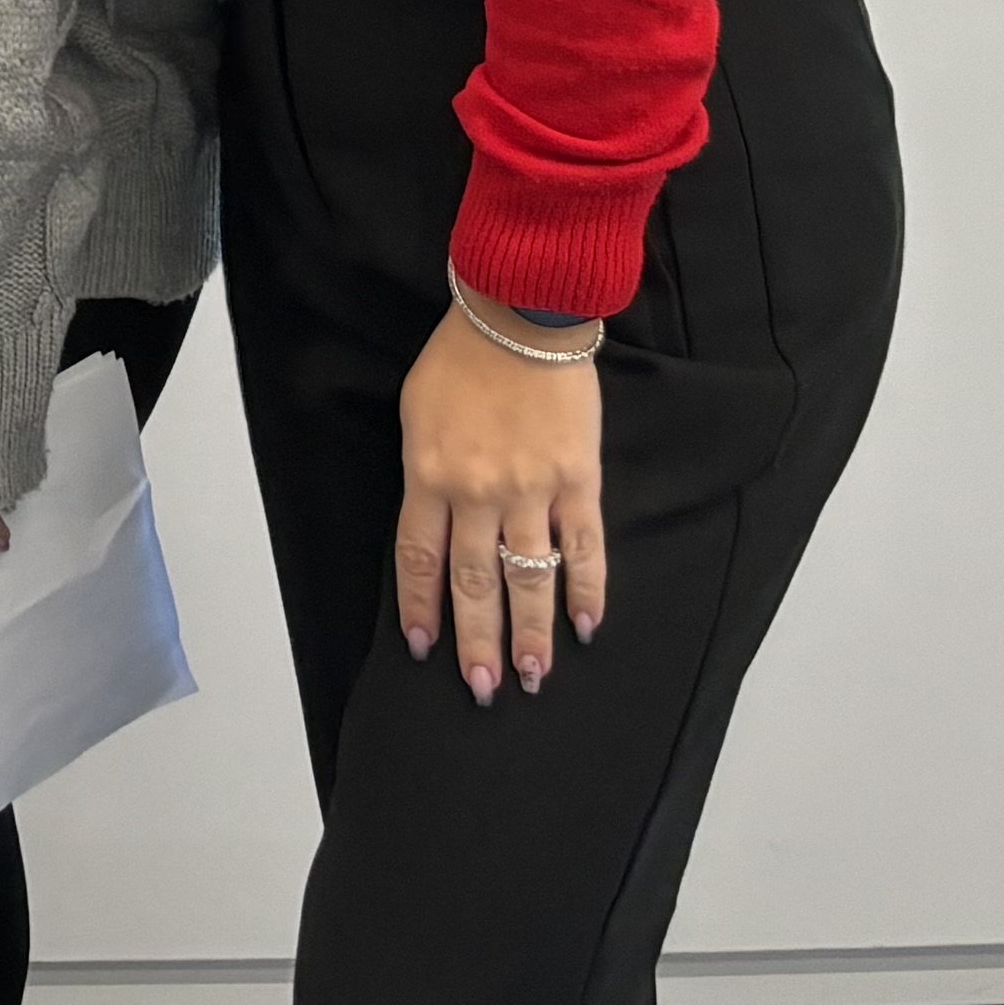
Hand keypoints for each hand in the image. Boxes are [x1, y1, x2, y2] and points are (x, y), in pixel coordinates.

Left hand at [397, 303, 608, 698]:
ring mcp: (533, 490)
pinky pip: (585, 547)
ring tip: (531, 677)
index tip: (424, 647)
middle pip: (476, 582)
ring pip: (531, 577)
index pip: (419, 558)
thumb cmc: (460, 358)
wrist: (522, 314)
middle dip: (477, 641)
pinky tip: (585, 626)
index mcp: (428, 474)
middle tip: (482, 690)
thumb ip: (425, 473)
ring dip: (532, 633)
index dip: (421, 607)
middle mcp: (479, 492)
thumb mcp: (416, 413)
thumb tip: (434, 525)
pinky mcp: (580, 480)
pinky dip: (587, 589)